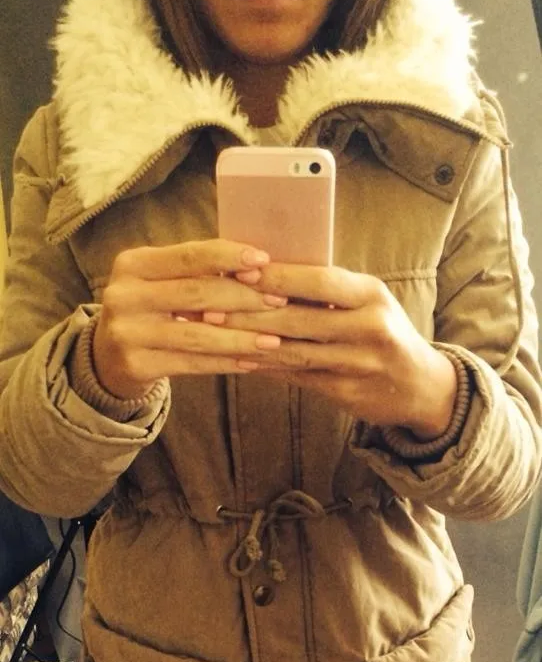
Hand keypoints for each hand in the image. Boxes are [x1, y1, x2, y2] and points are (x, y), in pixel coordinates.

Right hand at [92, 240, 286, 399]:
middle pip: (196, 293)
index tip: (265, 260)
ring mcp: (127, 332)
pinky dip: (225, 362)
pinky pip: (191, 363)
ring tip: (274, 340)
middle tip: (280, 301)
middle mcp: (123, 295)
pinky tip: (251, 362)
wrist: (106, 357)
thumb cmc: (150, 311)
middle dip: (243, 297)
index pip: (189, 255)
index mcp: (133, 264)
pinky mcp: (135, 365)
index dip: (229, 257)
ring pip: (197, 334)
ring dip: (241, 337)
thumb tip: (259, 265)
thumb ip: (197, 272)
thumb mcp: (161, 283)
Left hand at [218, 263, 457, 439]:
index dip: (278, 276)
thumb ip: (325, 291)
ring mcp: (359, 364)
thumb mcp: (366, 302)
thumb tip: (264, 271)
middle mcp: (370, 327)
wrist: (421, 385)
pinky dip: (267, 367)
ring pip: (294, 351)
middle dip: (251, 311)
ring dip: (250, 342)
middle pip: (300, 318)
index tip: (239, 268)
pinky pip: (298, 377)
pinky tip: (239, 358)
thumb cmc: (381, 332)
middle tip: (209, 305)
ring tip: (214, 332)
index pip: (320, 280)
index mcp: (372, 295)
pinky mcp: (347, 392)